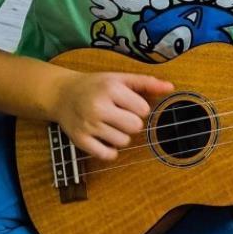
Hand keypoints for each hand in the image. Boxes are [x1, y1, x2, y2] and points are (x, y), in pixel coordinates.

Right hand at [53, 71, 173, 160]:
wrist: (62, 94)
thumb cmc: (96, 85)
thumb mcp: (119, 78)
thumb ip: (146, 83)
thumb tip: (170, 87)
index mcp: (110, 88)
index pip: (143, 110)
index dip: (138, 108)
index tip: (127, 104)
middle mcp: (98, 106)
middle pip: (135, 127)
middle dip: (131, 123)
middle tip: (119, 115)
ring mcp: (88, 125)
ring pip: (123, 142)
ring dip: (121, 136)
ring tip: (110, 124)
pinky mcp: (80, 140)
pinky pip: (107, 155)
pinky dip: (110, 150)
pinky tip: (104, 138)